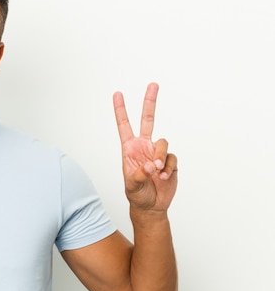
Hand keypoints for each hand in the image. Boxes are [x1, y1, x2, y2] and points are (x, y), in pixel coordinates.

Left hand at [113, 82, 177, 211]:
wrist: (152, 206)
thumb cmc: (137, 194)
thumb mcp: (132, 185)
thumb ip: (139, 174)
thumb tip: (151, 164)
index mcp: (129, 149)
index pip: (124, 125)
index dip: (120, 110)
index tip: (117, 94)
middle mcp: (143, 146)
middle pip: (148, 119)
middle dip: (150, 102)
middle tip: (153, 84)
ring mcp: (157, 152)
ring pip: (163, 143)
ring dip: (161, 157)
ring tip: (157, 172)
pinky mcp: (170, 161)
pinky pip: (172, 158)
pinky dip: (169, 168)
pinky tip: (164, 177)